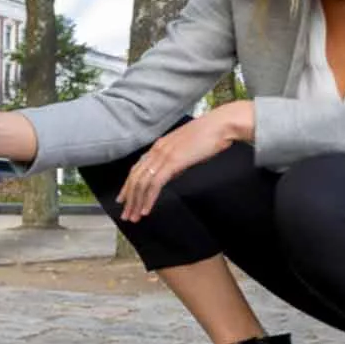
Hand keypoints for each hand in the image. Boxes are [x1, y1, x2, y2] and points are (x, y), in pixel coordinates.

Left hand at [118, 101, 253, 221]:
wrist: (221, 125)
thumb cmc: (210, 136)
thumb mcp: (186, 148)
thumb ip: (175, 160)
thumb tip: (170, 173)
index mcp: (159, 146)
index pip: (137, 169)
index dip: (128, 185)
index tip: (123, 199)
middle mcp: (156, 150)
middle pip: (135, 178)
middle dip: (128, 198)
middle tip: (125, 215)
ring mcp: (163, 156)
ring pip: (141, 183)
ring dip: (136, 203)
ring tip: (133, 218)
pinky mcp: (172, 162)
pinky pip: (154, 184)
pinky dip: (148, 199)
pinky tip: (145, 211)